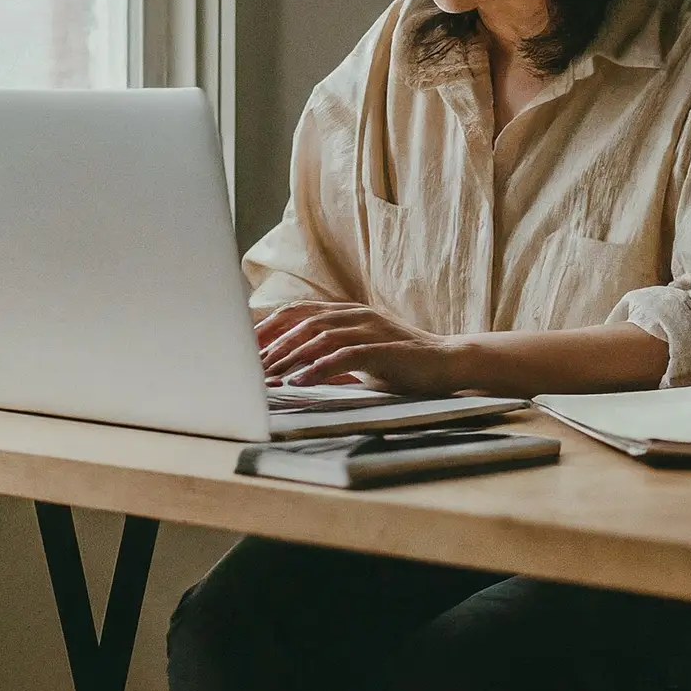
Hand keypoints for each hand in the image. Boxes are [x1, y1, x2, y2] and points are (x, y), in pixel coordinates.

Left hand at [255, 301, 462, 394]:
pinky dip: (317, 367)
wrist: (445, 363)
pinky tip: (299, 380)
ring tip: (268, 375)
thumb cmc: (399, 363)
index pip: (298, 311)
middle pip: (302, 320)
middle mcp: (354, 314)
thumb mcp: (358, 355)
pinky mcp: (382, 348)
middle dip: (272, 341)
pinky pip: (343, 355)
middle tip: (248, 363)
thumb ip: (329, 355)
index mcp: (346, 312)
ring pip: (318, 335)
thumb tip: (292, 368)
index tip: (245, 345)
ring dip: (290, 355)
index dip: (269, 325)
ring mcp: (369, 328)